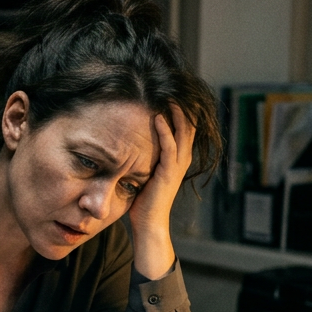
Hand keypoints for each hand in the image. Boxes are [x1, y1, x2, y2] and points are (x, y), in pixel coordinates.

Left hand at [129, 103, 195, 279]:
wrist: (148, 225)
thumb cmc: (141, 201)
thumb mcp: (142, 172)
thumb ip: (139, 157)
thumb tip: (123, 143)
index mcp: (175, 159)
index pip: (182, 128)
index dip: (178, 110)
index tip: (167, 92)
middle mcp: (180, 160)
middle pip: (188, 125)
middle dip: (181, 106)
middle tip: (171, 87)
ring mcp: (176, 166)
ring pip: (183, 132)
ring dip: (176, 113)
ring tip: (168, 95)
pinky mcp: (168, 173)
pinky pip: (170, 147)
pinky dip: (165, 131)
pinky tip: (157, 117)